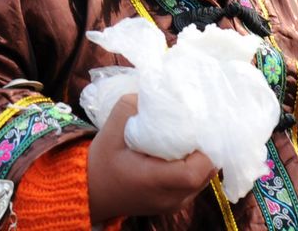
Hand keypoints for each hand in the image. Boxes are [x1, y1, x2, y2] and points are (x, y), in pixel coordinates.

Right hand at [88, 95, 214, 222]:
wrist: (92, 193)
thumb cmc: (101, 163)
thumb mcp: (109, 132)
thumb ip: (129, 108)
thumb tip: (153, 91)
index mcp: (153, 181)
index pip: (193, 172)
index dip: (202, 149)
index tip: (194, 128)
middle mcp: (169, 199)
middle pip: (205, 174)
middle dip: (205, 149)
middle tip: (194, 128)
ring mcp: (174, 205)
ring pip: (204, 180)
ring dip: (201, 158)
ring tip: (189, 138)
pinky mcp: (174, 205)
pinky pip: (196, 185)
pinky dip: (194, 168)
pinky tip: (182, 152)